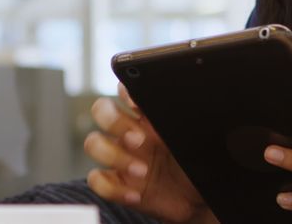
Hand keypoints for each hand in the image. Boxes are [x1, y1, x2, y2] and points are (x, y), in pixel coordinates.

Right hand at [84, 83, 216, 223]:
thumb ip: (185, 119)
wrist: (198, 199)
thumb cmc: (197, 163)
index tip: (137, 105)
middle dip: (114, 121)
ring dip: (115, 156)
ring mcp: (120, 157)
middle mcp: (130, 132)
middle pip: (102, 110)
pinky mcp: (117, 184)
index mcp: (148, 116)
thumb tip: (191, 101)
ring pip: (94, 143)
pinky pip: (97, 180)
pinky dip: (113, 189)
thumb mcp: (197, 138)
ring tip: (142, 171)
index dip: (125, 92)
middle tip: (138, 139)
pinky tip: (136, 194)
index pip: (126, 91)